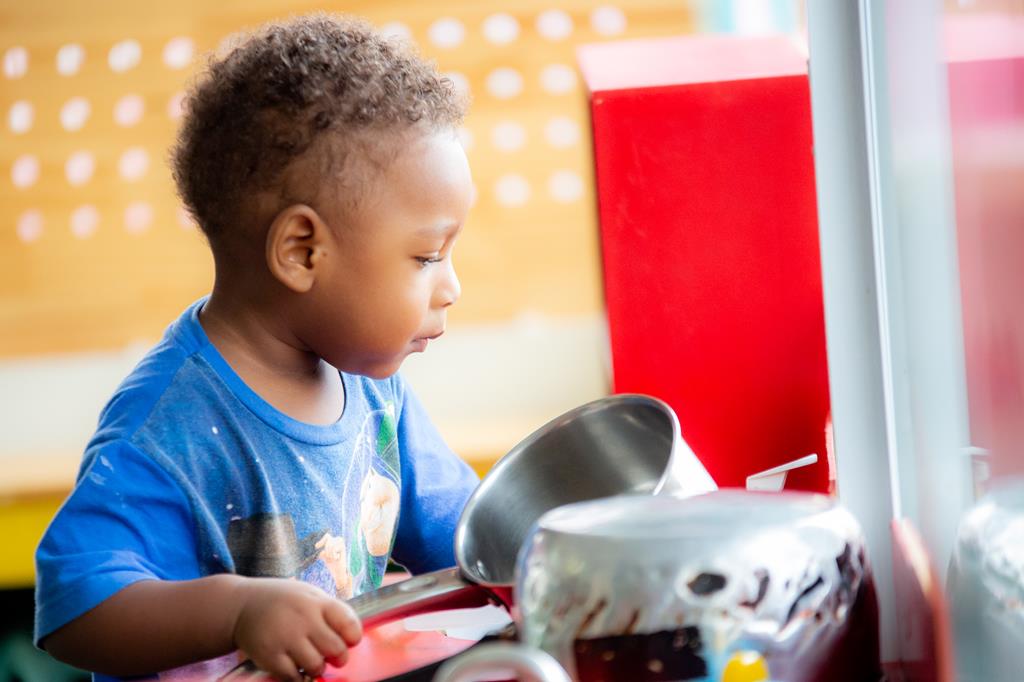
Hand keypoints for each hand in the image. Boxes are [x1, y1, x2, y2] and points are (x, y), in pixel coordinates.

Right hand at [231, 578, 361, 680]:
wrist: (241, 606)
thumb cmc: (283, 601)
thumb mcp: (309, 595)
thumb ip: (330, 613)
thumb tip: (352, 638)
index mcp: (316, 602)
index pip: (348, 623)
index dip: (353, 636)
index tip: (349, 640)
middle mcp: (302, 619)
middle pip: (335, 649)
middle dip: (339, 656)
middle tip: (332, 655)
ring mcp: (285, 638)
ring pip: (316, 666)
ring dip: (317, 666)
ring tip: (310, 658)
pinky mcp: (269, 656)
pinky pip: (294, 677)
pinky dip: (297, 675)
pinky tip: (294, 664)